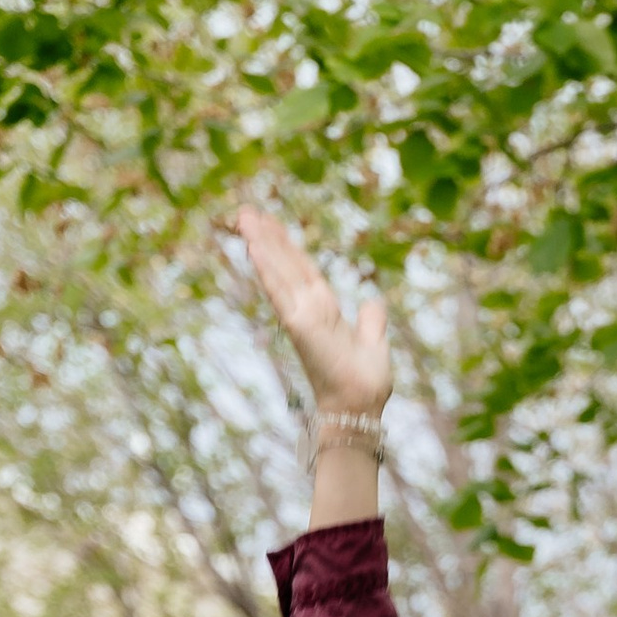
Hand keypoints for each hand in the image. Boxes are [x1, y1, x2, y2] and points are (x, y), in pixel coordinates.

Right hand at [235, 205, 393, 418]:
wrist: (361, 405)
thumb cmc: (365, 381)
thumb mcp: (374, 342)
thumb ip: (371, 321)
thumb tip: (374, 301)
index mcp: (325, 310)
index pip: (302, 269)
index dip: (287, 245)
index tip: (270, 222)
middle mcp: (309, 309)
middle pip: (285, 264)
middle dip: (267, 236)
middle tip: (245, 210)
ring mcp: (301, 316)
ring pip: (278, 272)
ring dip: (261, 244)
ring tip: (243, 217)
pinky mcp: (298, 326)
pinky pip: (279, 293)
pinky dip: (267, 270)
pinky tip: (253, 248)